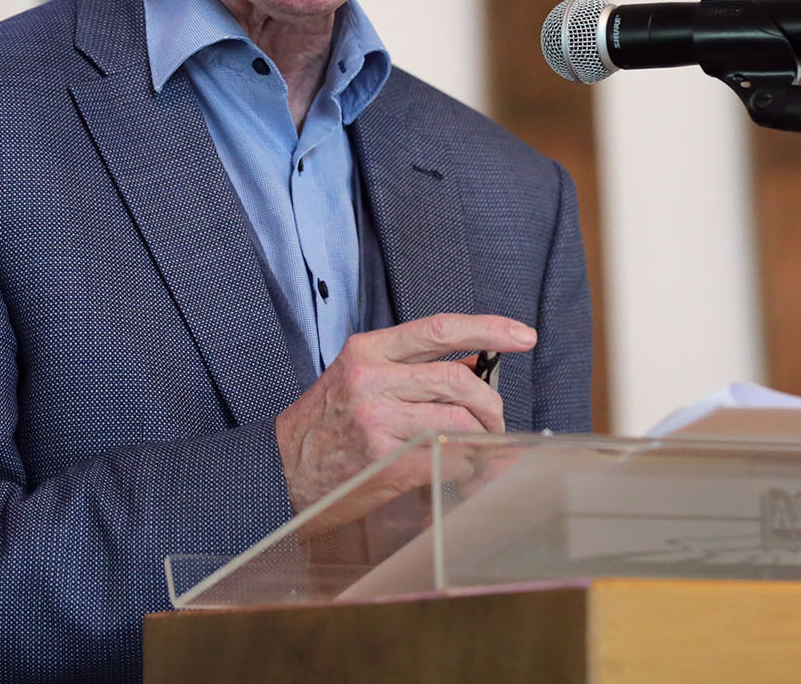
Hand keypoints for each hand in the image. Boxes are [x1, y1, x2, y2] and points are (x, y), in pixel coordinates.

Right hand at [274, 313, 536, 514]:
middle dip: (491, 403)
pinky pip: (447, 456)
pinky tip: (463, 471)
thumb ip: (411, 369)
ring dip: (481, 437)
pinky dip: (467, 465)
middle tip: (496, 419)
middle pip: (458, 379)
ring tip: (479, 448)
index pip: (439, 329)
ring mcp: (377, 420)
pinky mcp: (384, 459)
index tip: (523, 335)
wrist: (278, 471)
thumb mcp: (358, 379)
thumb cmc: (323, 425)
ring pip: (458, 419)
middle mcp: (371, 379)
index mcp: (368, 350)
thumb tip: (472, 364)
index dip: (488, 329)